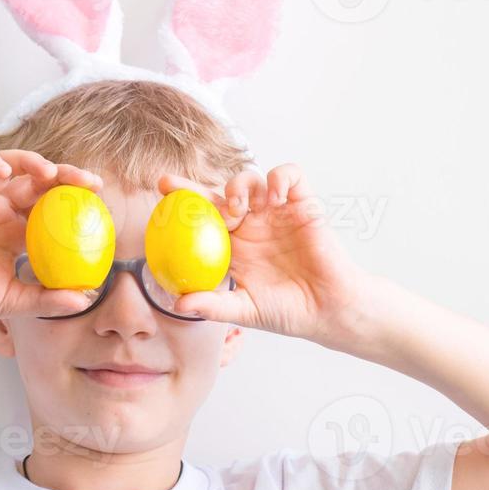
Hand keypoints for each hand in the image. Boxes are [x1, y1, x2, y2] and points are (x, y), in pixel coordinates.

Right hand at [0, 149, 105, 331]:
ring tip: (48, 172)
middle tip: (88, 181)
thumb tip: (86, 299)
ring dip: (30, 161)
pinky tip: (3, 171)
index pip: (52, 206)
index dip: (76, 198)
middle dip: (64, 175)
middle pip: (37, 181)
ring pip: (8, 164)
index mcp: (17, 231)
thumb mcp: (15, 300)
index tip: (100, 200)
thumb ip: (48, 298)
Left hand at [156, 164, 378, 350]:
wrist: (328, 311)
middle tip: (179, 188)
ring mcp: (278, 213)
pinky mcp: (304, 205)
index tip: (160, 192)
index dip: (182, 202)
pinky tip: (274, 196)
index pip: (202, 218)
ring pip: (253, 180)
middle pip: (220, 194)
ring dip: (239, 184)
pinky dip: (280, 178)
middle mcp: (252, 224)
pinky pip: (290, 177)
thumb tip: (178, 303)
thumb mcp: (244, 310)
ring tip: (239, 206)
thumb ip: (213, 305)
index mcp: (233, 245)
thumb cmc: (288, 312)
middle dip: (197, 186)